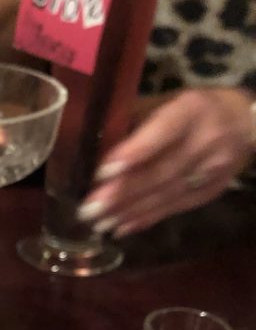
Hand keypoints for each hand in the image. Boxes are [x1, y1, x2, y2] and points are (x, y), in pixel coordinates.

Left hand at [77, 88, 255, 235]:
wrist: (247, 123)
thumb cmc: (194, 109)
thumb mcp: (168, 101)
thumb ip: (134, 119)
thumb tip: (91, 141)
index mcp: (191, 110)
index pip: (162, 133)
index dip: (134, 153)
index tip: (103, 172)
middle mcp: (205, 140)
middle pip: (161, 171)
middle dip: (122, 193)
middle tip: (89, 209)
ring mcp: (212, 169)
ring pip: (167, 194)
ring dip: (130, 212)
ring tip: (99, 222)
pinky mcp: (212, 191)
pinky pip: (176, 208)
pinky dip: (147, 219)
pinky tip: (122, 228)